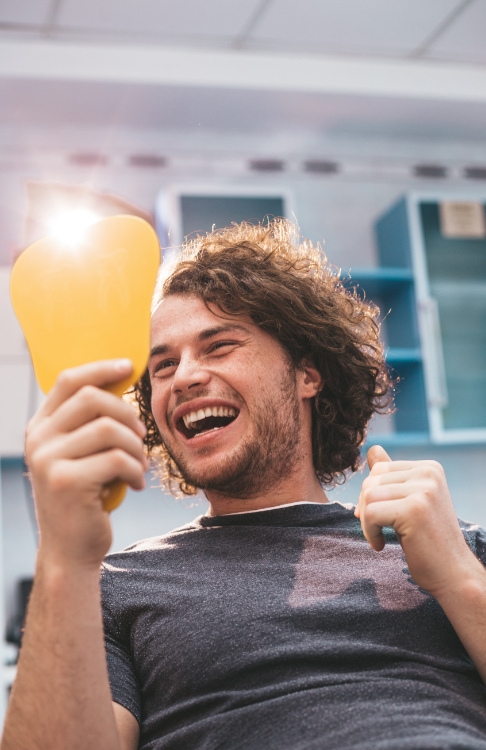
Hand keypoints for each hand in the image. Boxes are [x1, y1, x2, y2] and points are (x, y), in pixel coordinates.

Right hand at [26, 360, 147, 571]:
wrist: (72, 549)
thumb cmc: (86, 497)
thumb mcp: (82, 454)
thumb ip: (89, 422)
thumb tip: (122, 379)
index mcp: (41, 427)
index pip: (70, 380)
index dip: (102, 368)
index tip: (129, 366)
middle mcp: (38, 439)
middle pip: (92, 398)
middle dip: (127, 414)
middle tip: (141, 436)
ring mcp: (48, 460)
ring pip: (109, 429)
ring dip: (135, 446)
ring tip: (139, 465)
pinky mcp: (66, 482)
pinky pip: (117, 458)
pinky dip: (136, 470)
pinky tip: (135, 484)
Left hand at [355, 445, 478, 597]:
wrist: (453, 574)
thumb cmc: (428, 541)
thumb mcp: (409, 502)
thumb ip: (392, 476)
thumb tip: (373, 448)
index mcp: (429, 468)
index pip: (379, 468)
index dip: (370, 495)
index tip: (379, 517)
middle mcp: (428, 473)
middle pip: (371, 480)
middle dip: (365, 506)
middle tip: (376, 530)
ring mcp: (424, 490)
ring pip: (368, 496)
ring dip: (366, 522)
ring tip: (379, 537)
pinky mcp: (414, 510)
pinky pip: (370, 513)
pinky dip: (368, 532)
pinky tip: (380, 545)